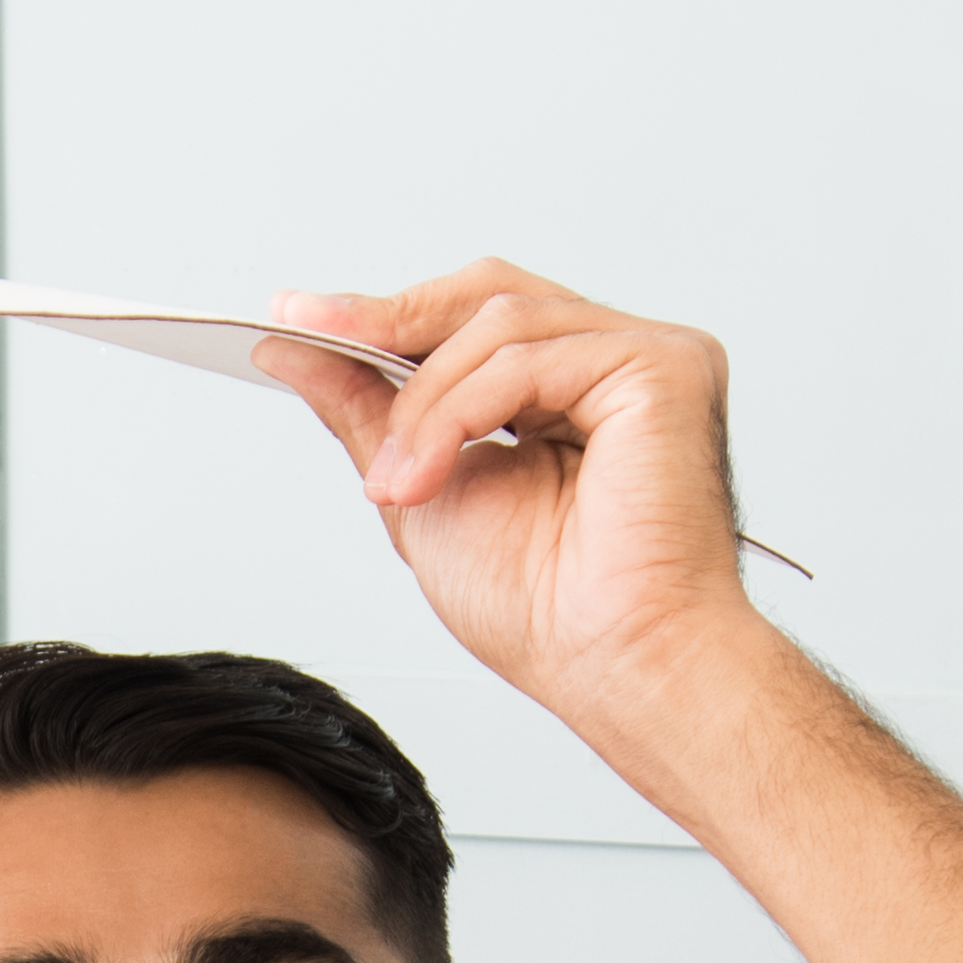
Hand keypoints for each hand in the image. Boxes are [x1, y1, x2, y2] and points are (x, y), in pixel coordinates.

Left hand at [259, 268, 776, 740]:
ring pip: (498, 324)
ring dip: (423, 405)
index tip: (298, 316)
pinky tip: (429, 475)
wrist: (613, 667)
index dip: (387, 314)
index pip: (474, 321)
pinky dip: (460, 412)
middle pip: (490, 295)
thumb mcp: (419, 491)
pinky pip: (528, 357)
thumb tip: (296, 345)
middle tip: (314, 335)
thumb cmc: (547, 611)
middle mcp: (614, 365)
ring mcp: (646, 360)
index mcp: (569, 392)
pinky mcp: (665, 368)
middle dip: (391, 320)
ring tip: (394, 483)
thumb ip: (368, 411)